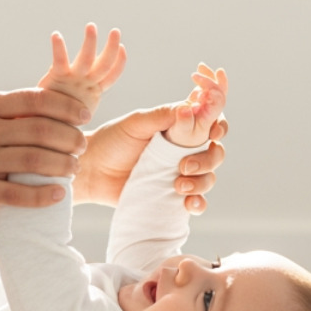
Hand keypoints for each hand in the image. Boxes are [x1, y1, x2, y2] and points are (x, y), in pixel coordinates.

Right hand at [0, 88, 90, 210]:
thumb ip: (12, 109)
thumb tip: (59, 105)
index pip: (36, 100)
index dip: (66, 107)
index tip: (84, 115)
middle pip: (40, 131)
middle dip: (70, 138)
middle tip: (82, 146)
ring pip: (34, 160)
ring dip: (62, 165)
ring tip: (73, 168)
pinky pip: (17, 194)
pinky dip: (42, 195)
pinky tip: (58, 194)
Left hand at [38, 23, 126, 113]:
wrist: (41, 132)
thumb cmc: (57, 120)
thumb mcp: (75, 108)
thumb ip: (80, 96)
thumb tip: (85, 90)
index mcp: (93, 92)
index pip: (111, 76)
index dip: (119, 63)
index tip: (123, 48)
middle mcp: (86, 86)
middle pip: (105, 65)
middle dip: (111, 47)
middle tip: (115, 31)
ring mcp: (73, 82)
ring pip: (87, 59)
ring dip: (90, 42)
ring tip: (91, 26)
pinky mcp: (57, 79)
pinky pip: (60, 60)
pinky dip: (59, 47)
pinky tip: (56, 35)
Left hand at [75, 77, 228, 213]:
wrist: (90, 171)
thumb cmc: (111, 141)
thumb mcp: (136, 123)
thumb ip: (163, 115)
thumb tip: (191, 107)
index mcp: (178, 128)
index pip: (211, 122)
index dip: (219, 125)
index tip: (214, 132)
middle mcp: (183, 149)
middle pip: (215, 152)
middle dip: (209, 159)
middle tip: (184, 165)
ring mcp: (179, 174)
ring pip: (209, 177)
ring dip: (202, 182)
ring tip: (178, 186)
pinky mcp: (172, 196)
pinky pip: (197, 202)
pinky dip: (199, 203)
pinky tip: (189, 204)